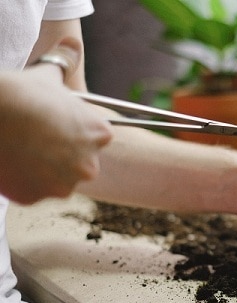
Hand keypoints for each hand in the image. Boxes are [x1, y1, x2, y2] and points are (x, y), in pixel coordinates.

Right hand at [0, 39, 112, 203]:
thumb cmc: (23, 94)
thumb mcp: (48, 76)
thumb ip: (66, 63)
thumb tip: (73, 44)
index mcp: (99, 136)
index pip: (93, 140)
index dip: (72, 133)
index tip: (54, 127)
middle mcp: (89, 165)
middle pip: (76, 164)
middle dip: (59, 155)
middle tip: (34, 139)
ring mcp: (62, 185)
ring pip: (54, 180)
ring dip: (40, 170)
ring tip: (20, 149)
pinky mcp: (36, 198)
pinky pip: (31, 192)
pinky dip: (21, 182)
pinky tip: (10, 163)